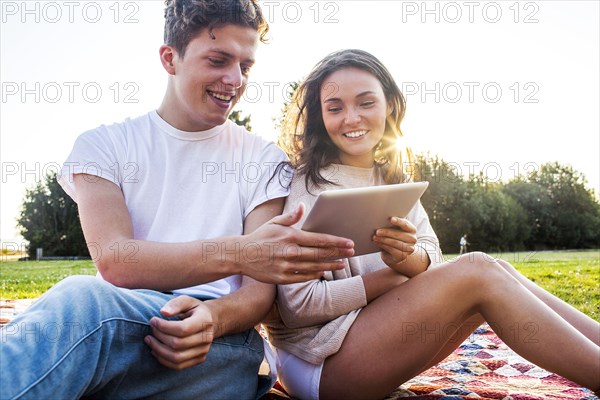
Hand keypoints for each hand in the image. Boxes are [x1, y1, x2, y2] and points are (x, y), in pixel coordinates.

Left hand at [145, 295, 213, 369]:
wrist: (209, 321)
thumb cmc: (194, 309)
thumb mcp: (187, 300)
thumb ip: (175, 304)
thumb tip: (163, 312)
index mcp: (205, 321)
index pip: (182, 329)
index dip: (164, 326)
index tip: (153, 320)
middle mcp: (207, 337)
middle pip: (178, 344)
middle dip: (159, 337)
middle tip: (151, 329)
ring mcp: (204, 350)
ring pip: (176, 357)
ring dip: (158, 350)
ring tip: (149, 340)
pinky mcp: (199, 359)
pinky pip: (178, 366)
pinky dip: (163, 360)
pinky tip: (155, 350)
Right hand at [240, 203, 354, 283]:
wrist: (241, 254)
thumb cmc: (260, 237)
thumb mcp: (275, 223)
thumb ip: (291, 217)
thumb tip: (303, 206)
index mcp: (291, 236)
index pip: (320, 239)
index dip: (337, 242)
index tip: (349, 243)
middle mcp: (290, 252)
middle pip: (320, 254)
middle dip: (338, 253)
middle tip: (352, 252)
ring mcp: (286, 266)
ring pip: (314, 267)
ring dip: (330, 265)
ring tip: (342, 264)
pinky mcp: (282, 278)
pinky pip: (303, 277)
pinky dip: (315, 275)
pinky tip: (324, 272)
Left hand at [373, 217, 416, 270]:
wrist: (396, 253)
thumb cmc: (394, 238)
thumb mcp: (395, 230)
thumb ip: (391, 225)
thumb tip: (380, 221)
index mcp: (411, 229)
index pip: (405, 224)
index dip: (398, 221)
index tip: (391, 219)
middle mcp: (412, 239)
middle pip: (398, 234)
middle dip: (386, 232)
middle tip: (377, 231)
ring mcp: (409, 248)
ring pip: (394, 242)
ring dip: (383, 239)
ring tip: (375, 237)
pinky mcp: (402, 256)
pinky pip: (392, 249)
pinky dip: (383, 245)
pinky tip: (377, 242)